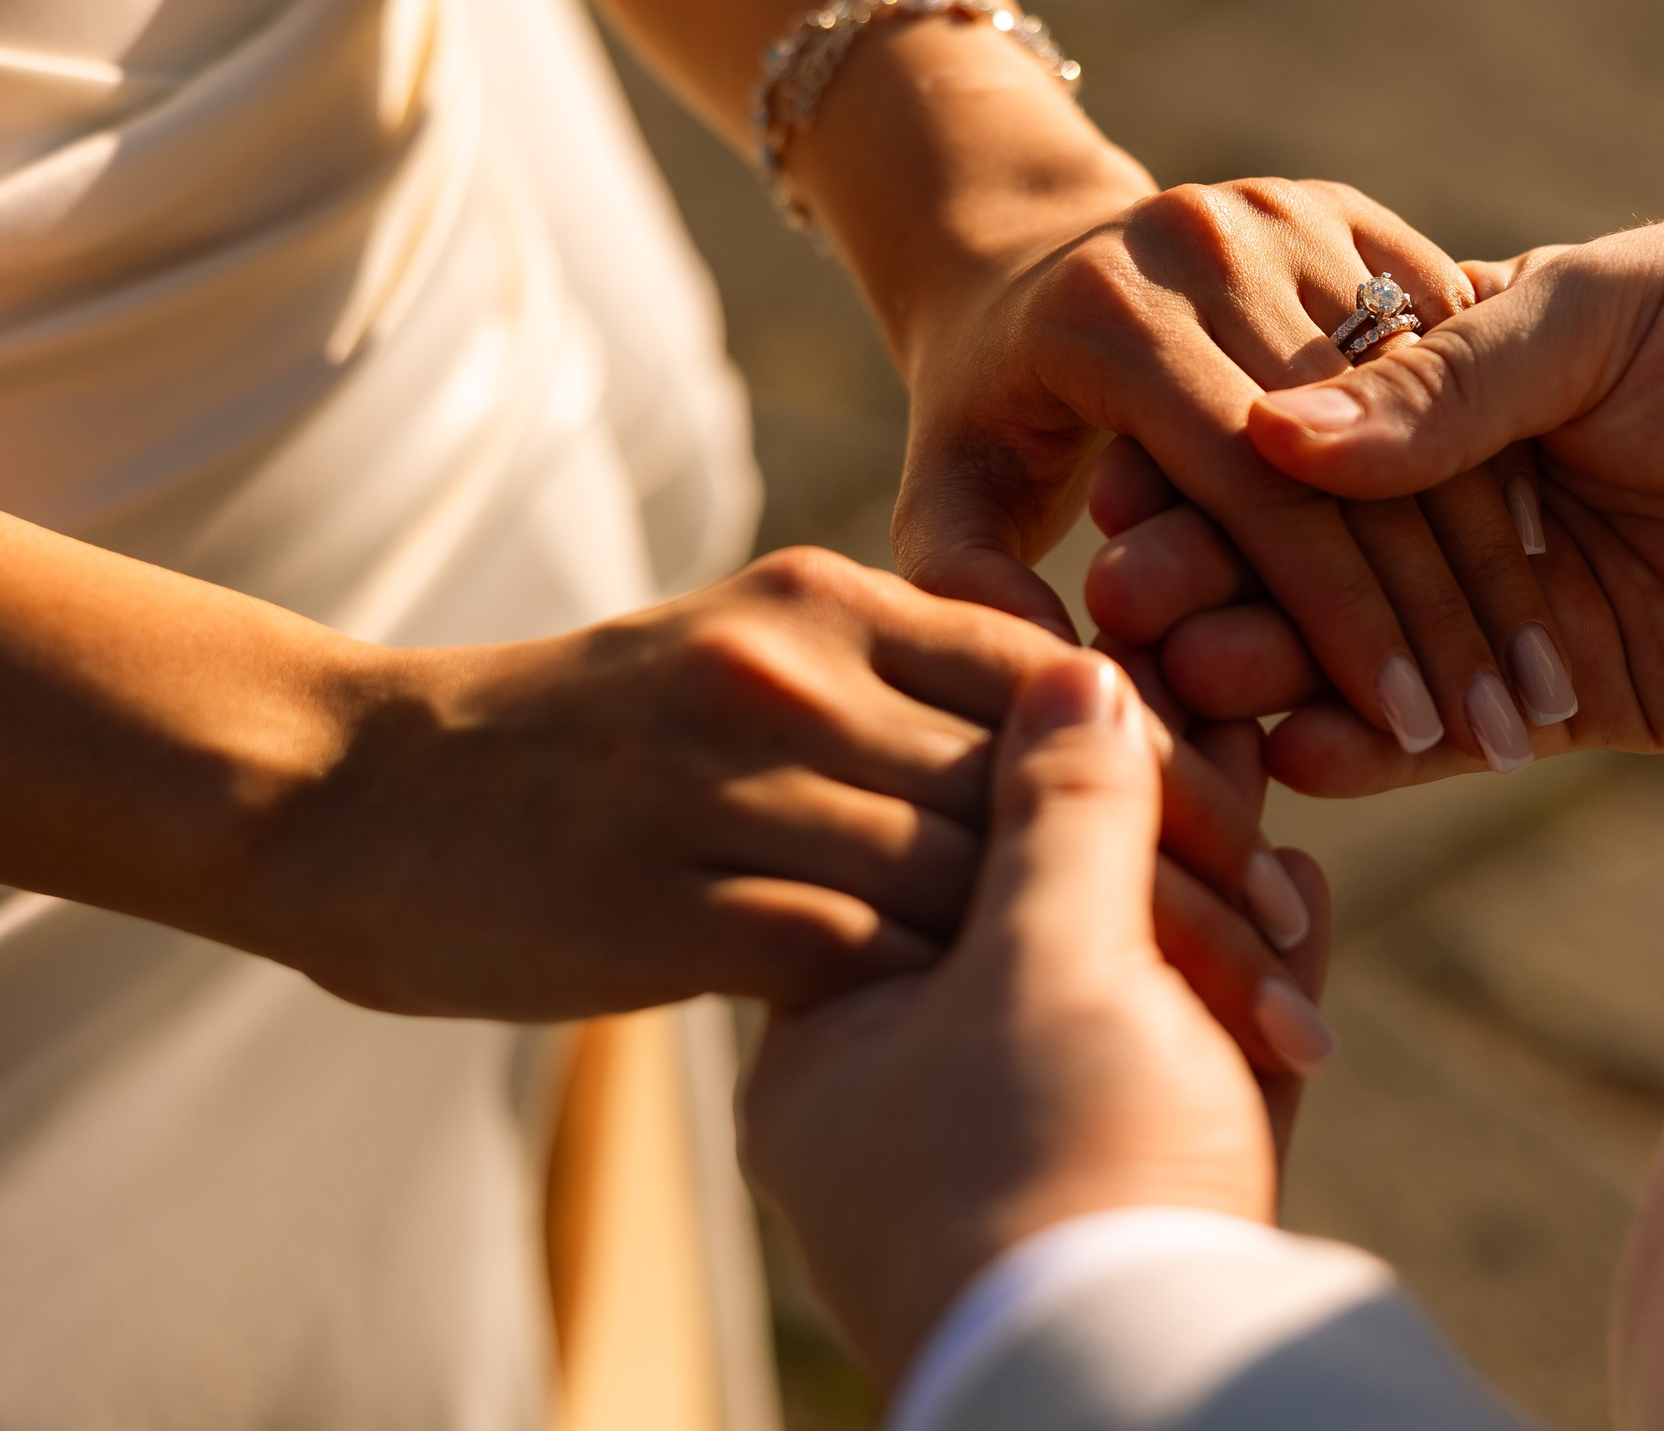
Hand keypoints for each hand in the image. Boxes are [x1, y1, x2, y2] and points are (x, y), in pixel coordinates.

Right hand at [230, 548, 1289, 1020]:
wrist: (361, 795)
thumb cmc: (579, 744)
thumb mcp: (748, 659)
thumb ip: (894, 681)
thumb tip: (1066, 722)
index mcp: (833, 597)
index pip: (1061, 678)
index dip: (1187, 775)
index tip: (1276, 867)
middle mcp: (799, 667)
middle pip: (1049, 781)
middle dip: (1189, 884)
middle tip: (1290, 978)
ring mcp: (736, 778)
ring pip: (979, 875)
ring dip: (1109, 973)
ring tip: (1209, 1050)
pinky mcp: (680, 896)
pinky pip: (868, 955)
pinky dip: (968, 1018)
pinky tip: (1039, 1078)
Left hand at [742, 655, 1333, 1385]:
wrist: (1150, 1397)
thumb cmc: (1055, 1180)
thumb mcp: (1047, 966)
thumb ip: (1061, 813)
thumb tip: (1073, 670)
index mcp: (836, 1052)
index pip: (917, 859)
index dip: (1016, 761)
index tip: (1090, 679)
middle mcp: (924, 1107)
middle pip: (1037, 918)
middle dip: (1140, 826)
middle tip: (1199, 727)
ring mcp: (1040, 1158)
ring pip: (1134, 986)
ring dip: (1213, 897)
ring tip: (1259, 796)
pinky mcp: (1149, 1200)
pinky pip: (1201, 1059)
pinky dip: (1254, 980)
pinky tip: (1298, 896)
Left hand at [891, 177, 1562, 771]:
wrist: (1015, 244)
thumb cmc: (982, 410)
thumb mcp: (947, 504)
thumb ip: (979, 600)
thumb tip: (1079, 689)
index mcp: (1113, 317)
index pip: (1265, 491)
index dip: (1348, 621)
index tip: (1420, 735)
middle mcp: (1209, 242)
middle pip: (1363, 450)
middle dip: (1445, 610)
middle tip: (1511, 733)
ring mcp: (1288, 211)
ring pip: (1432, 405)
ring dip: (1500, 549)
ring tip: (1547, 686)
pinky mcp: (1348, 206)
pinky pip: (1451, 351)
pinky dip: (1499, 463)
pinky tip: (1545, 582)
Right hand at [1121, 208, 1663, 792]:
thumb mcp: (1591, 319)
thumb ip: (1440, 385)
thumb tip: (1271, 433)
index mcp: (1448, 396)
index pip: (1298, 446)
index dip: (1208, 476)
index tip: (1113, 501)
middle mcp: (1461, 507)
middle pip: (1308, 561)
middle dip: (1215, 584)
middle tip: (1127, 612)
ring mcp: (1508, 611)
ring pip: (1363, 658)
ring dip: (1272, 672)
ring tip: (1191, 685)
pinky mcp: (1570, 701)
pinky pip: (1450, 740)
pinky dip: (1373, 754)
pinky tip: (1295, 752)